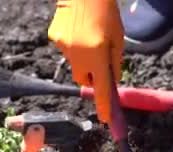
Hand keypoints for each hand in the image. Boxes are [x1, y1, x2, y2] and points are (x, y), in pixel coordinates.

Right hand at [48, 0, 124, 122]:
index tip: (105, 119)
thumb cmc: (106, 12)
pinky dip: (74, 45)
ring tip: (88, 36)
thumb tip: (111, 81)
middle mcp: (78, 54)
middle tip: (99, 60)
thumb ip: (115, 63)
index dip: (104, 105)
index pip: (102, 88)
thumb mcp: (118, 39)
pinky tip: (78, 29)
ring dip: (83, 57)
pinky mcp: (54, 38)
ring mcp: (64, 46)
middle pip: (84, 79)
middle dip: (92, 76)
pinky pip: (67, 50)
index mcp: (98, 54)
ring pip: (75, 63)